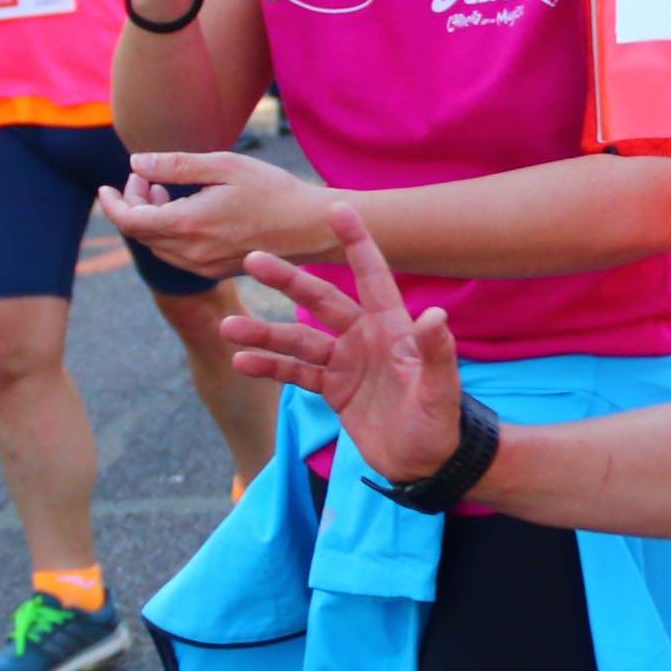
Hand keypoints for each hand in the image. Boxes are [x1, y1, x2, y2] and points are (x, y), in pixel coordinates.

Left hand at [95, 150, 335, 279]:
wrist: (312, 229)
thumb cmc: (274, 191)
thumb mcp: (225, 166)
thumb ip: (177, 165)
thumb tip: (136, 163)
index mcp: (189, 225)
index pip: (130, 221)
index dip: (112, 203)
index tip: (106, 186)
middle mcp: (191, 253)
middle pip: (140, 233)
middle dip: (132, 203)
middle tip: (146, 175)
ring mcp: (203, 266)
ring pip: (156, 246)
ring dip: (150, 218)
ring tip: (163, 188)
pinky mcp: (215, 270)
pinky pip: (176, 254)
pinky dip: (167, 232)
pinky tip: (183, 209)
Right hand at [226, 208, 465, 486]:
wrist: (426, 462)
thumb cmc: (440, 422)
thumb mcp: (441, 390)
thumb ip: (436, 353)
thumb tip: (435, 316)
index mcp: (392, 327)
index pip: (373, 276)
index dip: (357, 243)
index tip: (336, 208)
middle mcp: (365, 337)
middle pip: (321, 300)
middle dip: (288, 280)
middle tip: (253, 258)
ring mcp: (346, 362)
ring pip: (298, 340)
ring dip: (264, 334)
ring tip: (229, 328)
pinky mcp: (333, 388)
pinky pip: (295, 373)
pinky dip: (270, 367)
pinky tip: (241, 362)